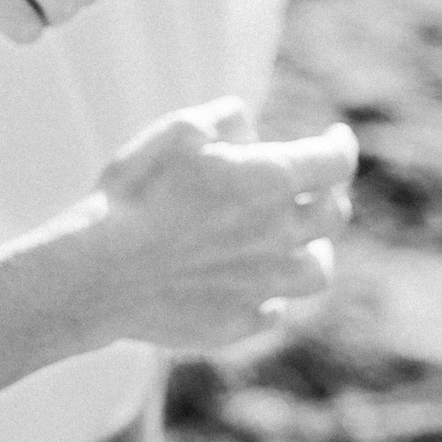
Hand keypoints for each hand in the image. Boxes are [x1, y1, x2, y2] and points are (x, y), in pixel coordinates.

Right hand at [78, 98, 357, 349]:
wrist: (101, 271)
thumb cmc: (137, 192)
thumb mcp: (179, 131)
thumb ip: (225, 119)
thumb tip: (250, 128)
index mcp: (271, 182)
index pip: (334, 162)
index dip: (341, 144)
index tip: (336, 135)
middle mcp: (279, 236)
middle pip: (333, 217)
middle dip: (328, 195)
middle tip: (313, 187)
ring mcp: (262, 285)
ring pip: (317, 272)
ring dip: (313, 251)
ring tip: (298, 243)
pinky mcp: (236, 322)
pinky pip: (271, 311)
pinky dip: (269, 295)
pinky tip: (249, 283)